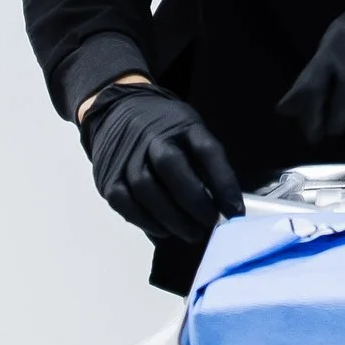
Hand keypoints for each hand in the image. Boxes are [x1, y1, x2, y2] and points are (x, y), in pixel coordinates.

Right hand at [83, 86, 243, 241]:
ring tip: (191, 233)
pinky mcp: (108, 176)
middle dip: (194, 200)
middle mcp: (151, 136)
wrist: (118, 110)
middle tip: (209, 223)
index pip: (206, 148)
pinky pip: (125, 202)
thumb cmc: (166, 129)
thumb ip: (206, 163)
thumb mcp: (192, 131)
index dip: (223, 182)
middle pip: (171, 164)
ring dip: (172, 217)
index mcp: (182, 124)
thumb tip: (225, 206)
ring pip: (146, 188)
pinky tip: (163, 231)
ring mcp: (126, 155)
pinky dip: (146, 222)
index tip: (236, 211)